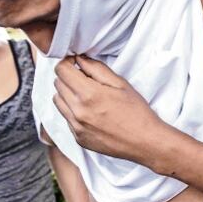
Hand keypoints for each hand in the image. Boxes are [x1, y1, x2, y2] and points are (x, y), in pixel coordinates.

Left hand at [52, 55, 168, 163]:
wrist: (145, 142)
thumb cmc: (137, 112)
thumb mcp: (120, 83)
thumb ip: (96, 68)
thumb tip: (79, 59)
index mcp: (89, 94)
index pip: (61, 71)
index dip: (67, 63)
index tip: (76, 63)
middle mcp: (78, 111)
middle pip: (58, 84)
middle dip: (68, 77)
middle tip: (84, 79)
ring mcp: (76, 127)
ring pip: (58, 101)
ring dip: (67, 93)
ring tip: (85, 95)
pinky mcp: (78, 138)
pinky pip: (66, 118)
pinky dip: (73, 111)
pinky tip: (90, 112)